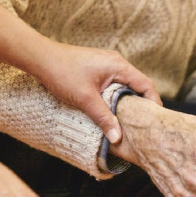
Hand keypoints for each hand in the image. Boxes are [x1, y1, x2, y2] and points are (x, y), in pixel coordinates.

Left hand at [37, 43, 161, 143]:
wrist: (40, 58)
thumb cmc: (62, 73)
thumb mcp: (85, 99)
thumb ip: (104, 118)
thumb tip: (118, 138)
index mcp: (119, 66)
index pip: (146, 85)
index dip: (154, 103)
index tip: (155, 121)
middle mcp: (116, 63)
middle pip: (138, 85)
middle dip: (142, 105)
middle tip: (144, 125)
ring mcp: (107, 64)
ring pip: (125, 85)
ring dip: (128, 102)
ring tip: (129, 121)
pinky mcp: (98, 68)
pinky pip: (115, 84)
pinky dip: (117, 97)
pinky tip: (112, 110)